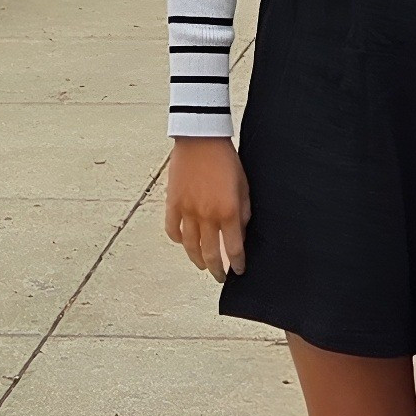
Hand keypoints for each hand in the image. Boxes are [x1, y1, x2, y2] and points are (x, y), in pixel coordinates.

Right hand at [164, 136, 248, 278]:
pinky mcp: (172, 203)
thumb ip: (243, 212)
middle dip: (217, 270)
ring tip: (203, 265)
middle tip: (220, 277)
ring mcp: (187, 211)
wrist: (201, 139)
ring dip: (197, 260)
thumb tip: (240, 233)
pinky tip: (183, 242)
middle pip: (210, 254)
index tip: (239, 270)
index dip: (237, 264)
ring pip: (190, 247)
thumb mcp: (244, 187)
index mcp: (228, 212)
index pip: (234, 249)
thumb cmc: (226, 160)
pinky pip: (172, 229)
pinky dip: (177, 239)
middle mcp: (206, 216)